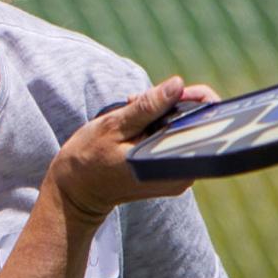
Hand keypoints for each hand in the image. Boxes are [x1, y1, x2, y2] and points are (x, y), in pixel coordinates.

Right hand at [49, 75, 203, 224]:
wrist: (76, 192)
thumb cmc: (89, 159)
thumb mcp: (114, 126)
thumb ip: (148, 106)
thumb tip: (177, 85)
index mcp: (168, 164)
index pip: (200, 123)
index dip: (190, 98)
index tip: (172, 90)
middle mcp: (180, 175)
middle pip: (193, 125)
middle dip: (170, 105)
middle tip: (137, 102)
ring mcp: (178, 177)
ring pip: (182, 131)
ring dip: (160, 116)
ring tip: (131, 114)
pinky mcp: (172, 176)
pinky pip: (173, 141)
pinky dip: (157, 129)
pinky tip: (135, 127)